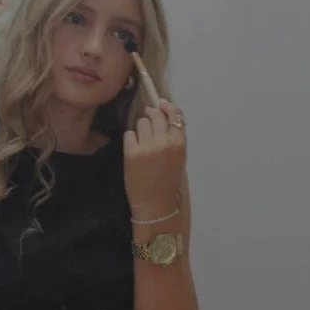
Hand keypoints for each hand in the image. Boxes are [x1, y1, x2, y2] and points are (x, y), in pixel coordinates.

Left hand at [123, 99, 186, 214]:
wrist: (156, 205)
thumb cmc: (170, 183)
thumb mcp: (180, 158)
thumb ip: (174, 137)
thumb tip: (164, 114)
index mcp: (179, 144)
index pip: (175, 115)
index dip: (168, 107)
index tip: (162, 105)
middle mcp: (164, 141)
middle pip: (156, 115)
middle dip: (152, 116)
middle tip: (149, 123)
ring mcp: (146, 146)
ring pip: (141, 122)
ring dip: (141, 128)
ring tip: (143, 141)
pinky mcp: (130, 152)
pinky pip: (129, 134)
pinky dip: (131, 139)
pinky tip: (134, 150)